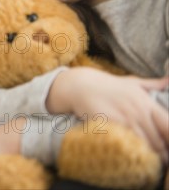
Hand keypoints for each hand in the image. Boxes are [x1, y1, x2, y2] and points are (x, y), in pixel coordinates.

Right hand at [48, 67, 168, 163]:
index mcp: (146, 101)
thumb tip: (168, 81)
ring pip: (144, 144)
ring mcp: (124, 117)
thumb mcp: (132, 82)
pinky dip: (131, 151)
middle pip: (157, 139)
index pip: (168, 125)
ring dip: (147, 154)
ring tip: (148, 160)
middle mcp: (138, 110)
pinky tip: (131, 154)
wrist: (81, 85)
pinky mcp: (111, 124)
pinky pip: (126, 142)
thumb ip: (152, 84)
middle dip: (161, 152)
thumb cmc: (108, 85)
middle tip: (160, 159)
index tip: (168, 147)